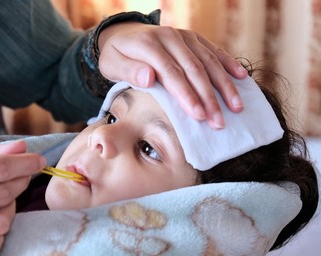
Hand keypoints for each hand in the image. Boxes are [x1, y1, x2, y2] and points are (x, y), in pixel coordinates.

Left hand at [98, 22, 247, 128]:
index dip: (186, 95)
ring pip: (209, 61)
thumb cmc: (118, 57)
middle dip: (209, 97)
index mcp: (149, 45)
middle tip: (219, 122)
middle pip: (194, 69)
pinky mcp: (193, 38)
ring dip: (224, 85)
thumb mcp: (112, 64)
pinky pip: (214, 50)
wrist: (124, 35)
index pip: (172, 73)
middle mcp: (170, 37)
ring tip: (236, 107)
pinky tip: (242, 78)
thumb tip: (149, 78)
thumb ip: (129, 71)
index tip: (198, 116)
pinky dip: (229, 63)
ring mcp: (184, 36)